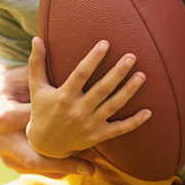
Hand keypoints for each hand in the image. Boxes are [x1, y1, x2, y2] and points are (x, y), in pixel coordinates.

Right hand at [0, 64, 95, 177]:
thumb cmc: (5, 90)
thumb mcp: (14, 78)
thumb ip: (32, 65)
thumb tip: (42, 41)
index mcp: (5, 117)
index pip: (32, 121)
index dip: (55, 119)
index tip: (78, 119)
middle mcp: (6, 141)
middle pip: (37, 154)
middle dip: (64, 158)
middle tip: (89, 158)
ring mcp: (10, 155)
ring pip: (41, 167)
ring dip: (67, 167)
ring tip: (91, 169)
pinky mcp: (16, 162)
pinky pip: (42, 170)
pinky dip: (62, 171)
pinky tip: (85, 172)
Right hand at [26, 37, 150, 158]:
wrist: (44, 145)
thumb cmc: (42, 110)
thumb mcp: (37, 88)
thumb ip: (37, 63)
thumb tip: (36, 38)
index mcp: (64, 97)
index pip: (80, 74)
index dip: (93, 59)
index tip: (105, 43)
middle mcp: (77, 111)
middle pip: (101, 89)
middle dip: (117, 73)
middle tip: (131, 56)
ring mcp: (89, 125)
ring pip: (113, 106)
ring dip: (128, 91)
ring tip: (142, 76)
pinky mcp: (98, 136)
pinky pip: (119, 129)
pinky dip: (134, 122)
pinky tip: (148, 111)